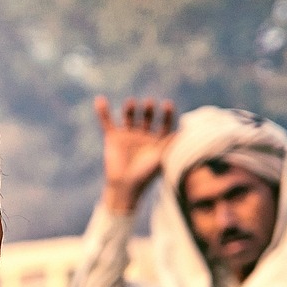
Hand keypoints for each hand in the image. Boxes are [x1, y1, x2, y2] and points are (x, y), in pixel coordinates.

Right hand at [95, 95, 175, 213]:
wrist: (124, 186)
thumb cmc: (146, 175)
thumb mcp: (161, 158)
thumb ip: (171, 143)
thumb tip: (186, 130)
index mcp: (158, 141)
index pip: (165, 123)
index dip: (167, 114)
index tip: (167, 105)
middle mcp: (143, 136)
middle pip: (148, 117)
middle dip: (149, 110)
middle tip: (149, 104)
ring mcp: (127, 136)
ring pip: (130, 116)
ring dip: (130, 109)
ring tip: (131, 103)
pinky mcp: (113, 138)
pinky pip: (107, 122)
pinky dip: (103, 112)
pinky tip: (100, 100)